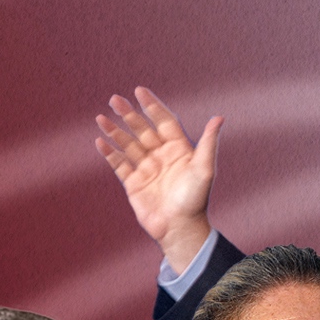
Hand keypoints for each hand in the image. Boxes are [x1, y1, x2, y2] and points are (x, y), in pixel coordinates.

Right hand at [93, 85, 220, 271]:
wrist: (180, 228)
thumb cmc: (196, 199)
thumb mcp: (204, 169)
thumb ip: (208, 142)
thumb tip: (219, 117)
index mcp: (179, 150)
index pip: (164, 122)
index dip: (152, 106)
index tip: (140, 91)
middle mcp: (162, 156)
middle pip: (143, 130)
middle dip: (129, 115)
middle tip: (115, 99)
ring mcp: (146, 169)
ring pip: (128, 144)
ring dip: (115, 131)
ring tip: (101, 118)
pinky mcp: (134, 183)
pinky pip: (119, 164)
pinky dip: (110, 153)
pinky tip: (100, 141)